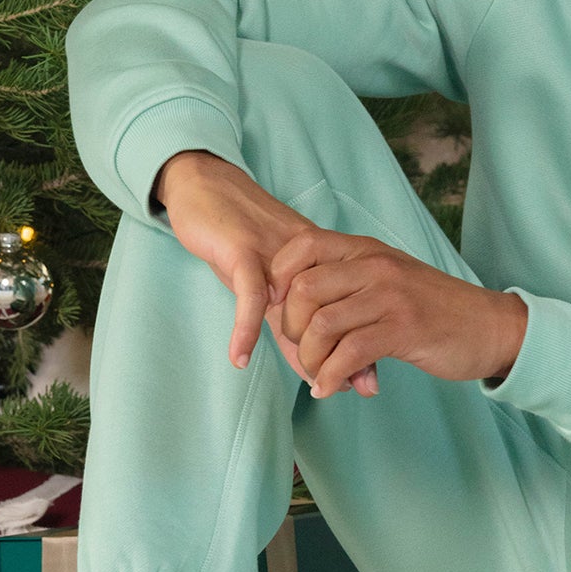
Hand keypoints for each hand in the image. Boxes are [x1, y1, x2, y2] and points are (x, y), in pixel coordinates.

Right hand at [151, 150, 376, 392]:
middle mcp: (305, 257)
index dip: (355, 346)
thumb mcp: (268, 280)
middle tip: (345, 387)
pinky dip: (246, 328)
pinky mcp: (242, 251)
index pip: (342, 311)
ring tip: (311, 379)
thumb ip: (289, 319)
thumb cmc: (236, 237)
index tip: (366, 382)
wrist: (204, 185)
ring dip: (306, 345)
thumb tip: (312, 363)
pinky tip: (240, 357)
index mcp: (317, 260)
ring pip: (299, 305)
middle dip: (342, 352)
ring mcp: (275, 254)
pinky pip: (250, 295)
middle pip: (330, 310)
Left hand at [267, 228, 527, 399]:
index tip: (281, 309)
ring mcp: (390, 295)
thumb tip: (295, 312)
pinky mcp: (404, 328)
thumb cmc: (435, 309)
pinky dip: (330, 378)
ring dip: (310, 359)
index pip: (302, 245)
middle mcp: (375, 265)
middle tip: (303, 351)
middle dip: (290, 328)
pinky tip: (331, 389)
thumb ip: (348, 287)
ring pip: (321, 324)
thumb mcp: (389, 282)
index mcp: (367, 250)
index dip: (278, 277)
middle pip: (302, 288)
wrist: (492, 327)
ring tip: (319, 375)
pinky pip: (349, 353)